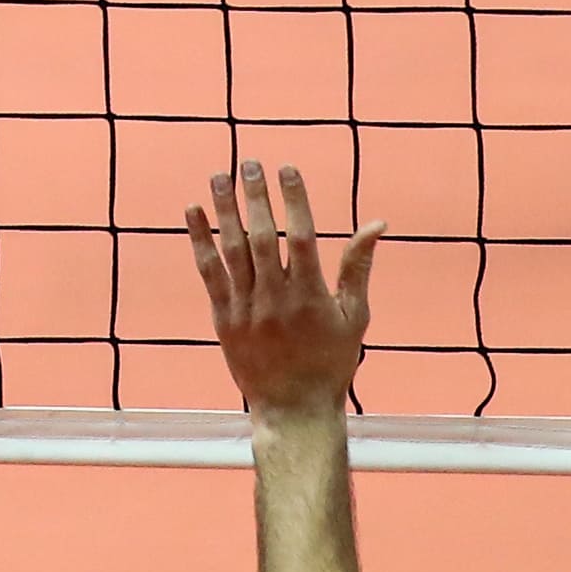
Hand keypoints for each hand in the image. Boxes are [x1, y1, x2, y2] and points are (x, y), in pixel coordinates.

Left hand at [188, 158, 385, 418]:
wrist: (293, 409)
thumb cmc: (331, 361)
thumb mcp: (354, 317)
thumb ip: (359, 267)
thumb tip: (377, 224)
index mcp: (311, 297)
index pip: (300, 237)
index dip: (293, 200)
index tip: (287, 168)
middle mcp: (276, 300)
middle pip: (261, 238)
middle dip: (255, 197)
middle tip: (250, 162)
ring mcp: (246, 309)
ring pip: (232, 250)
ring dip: (224, 210)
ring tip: (220, 174)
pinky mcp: (223, 318)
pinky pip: (209, 273)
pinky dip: (199, 240)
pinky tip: (193, 210)